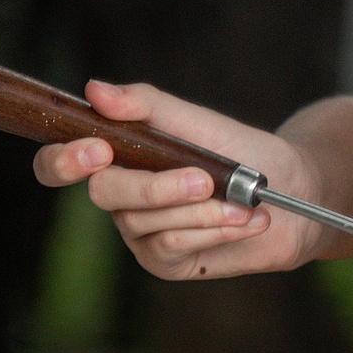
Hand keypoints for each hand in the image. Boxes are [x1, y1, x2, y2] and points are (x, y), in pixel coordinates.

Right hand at [31, 80, 323, 279]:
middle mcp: (118, 196)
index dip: (64, 160)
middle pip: (104, 194)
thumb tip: (95, 90)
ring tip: (243, 200)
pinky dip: (212, 229)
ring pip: (144, 223)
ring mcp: (139, 233)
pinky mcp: (166, 262)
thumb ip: (148, 106)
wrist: (293, 192)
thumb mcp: (197, 122)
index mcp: (115, 157)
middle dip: (155, 188)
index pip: (59, 163)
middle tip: (203, 178)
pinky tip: (244, 220)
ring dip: (200, 210)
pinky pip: (171, 247)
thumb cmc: (242, 151)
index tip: (98, 150)